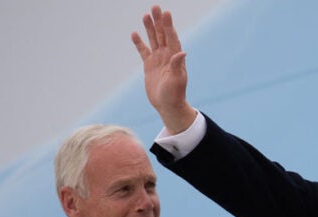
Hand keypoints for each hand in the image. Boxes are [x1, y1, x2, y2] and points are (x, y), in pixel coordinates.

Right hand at [131, 5, 197, 133]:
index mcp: (175, 57)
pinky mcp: (149, 65)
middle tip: (155, 7)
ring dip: (149, 28)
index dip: (169, 25)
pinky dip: (139, 43)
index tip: (166, 13)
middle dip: (159, 21)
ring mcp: (158, 60)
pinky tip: (134, 33)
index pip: (172, 37)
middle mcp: (167, 56)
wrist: (168, 105)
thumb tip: (182, 52)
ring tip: (145, 15)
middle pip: (162, 34)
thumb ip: (177, 65)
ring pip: (153, 40)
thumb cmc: (175, 94)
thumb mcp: (177, 80)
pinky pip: (143, 51)